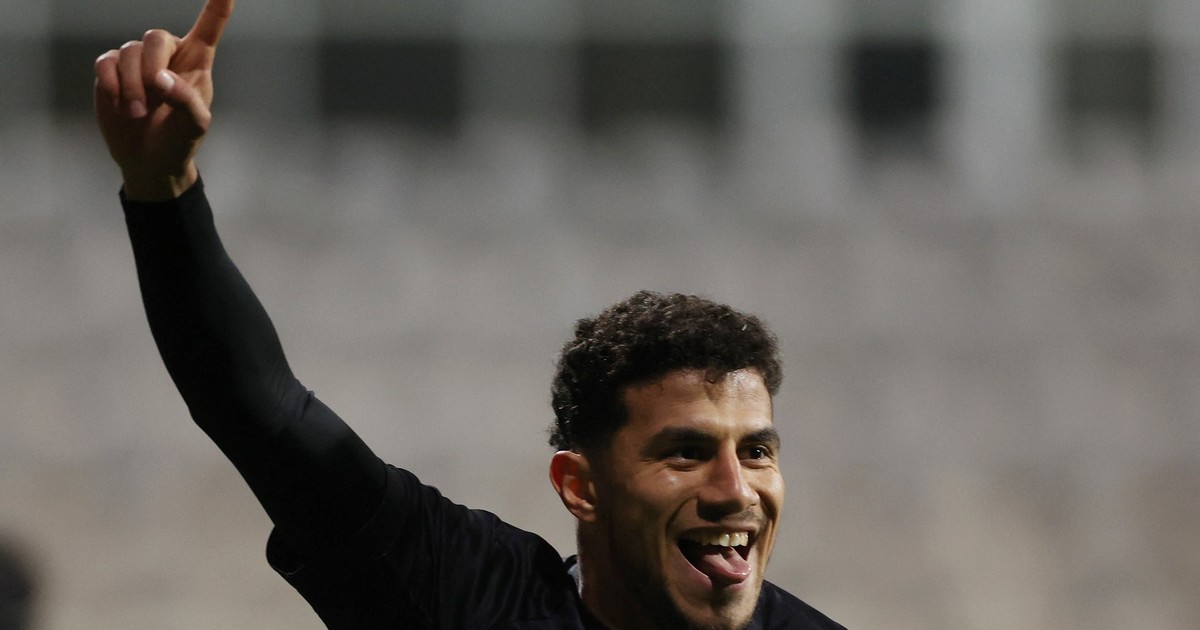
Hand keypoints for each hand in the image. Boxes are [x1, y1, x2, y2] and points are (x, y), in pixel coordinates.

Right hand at [94, 0, 233, 199]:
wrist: (150, 159)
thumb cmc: (180, 140)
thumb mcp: (194, 126)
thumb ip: (186, 101)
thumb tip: (161, 79)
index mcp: (197, 61)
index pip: (210, 27)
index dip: (217, 6)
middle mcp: (168, 54)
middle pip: (155, 37)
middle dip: (150, 68)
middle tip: (153, 100)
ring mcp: (138, 61)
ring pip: (128, 51)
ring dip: (131, 86)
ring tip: (138, 113)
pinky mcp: (112, 70)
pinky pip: (106, 62)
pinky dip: (112, 83)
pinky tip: (120, 105)